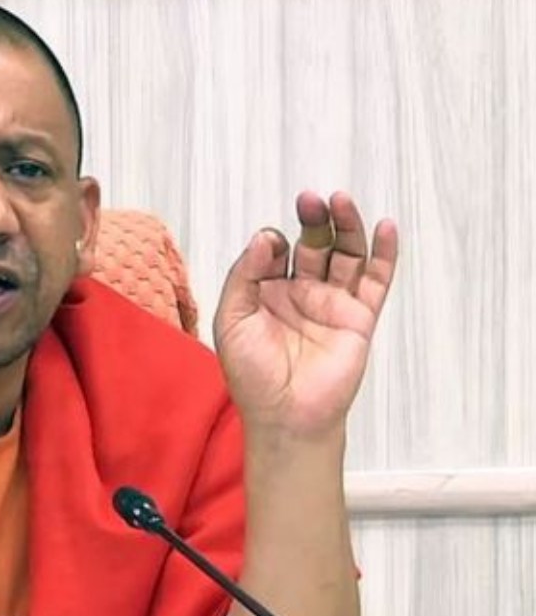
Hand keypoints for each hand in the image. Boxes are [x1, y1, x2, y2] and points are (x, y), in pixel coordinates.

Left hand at [214, 191, 398, 439]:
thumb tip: (265, 237)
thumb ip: (244, 276)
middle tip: (310, 199)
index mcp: (265, 291)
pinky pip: (375, 280)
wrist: (285, 416)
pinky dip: (383, 254)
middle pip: (313, 244)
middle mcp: (300, 292)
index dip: (271, 243)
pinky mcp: (359, 318)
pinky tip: (384, 227)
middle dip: (312, 220)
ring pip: (345, 254)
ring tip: (340, 201)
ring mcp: (331, 303)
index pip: (273, 250)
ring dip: (346, 226)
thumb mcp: (231, 320)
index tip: (270, 246)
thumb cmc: (252, 374)